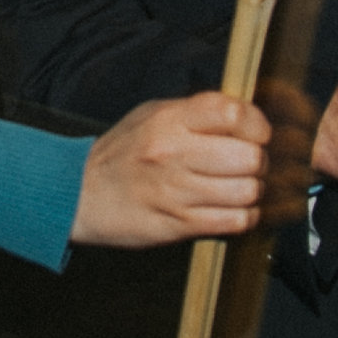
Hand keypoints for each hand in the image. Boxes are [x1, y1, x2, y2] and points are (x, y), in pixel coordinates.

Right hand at [72, 91, 271, 247]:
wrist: (79, 194)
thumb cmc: (121, 154)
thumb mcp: (151, 116)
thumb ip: (195, 113)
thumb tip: (244, 116)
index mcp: (169, 120)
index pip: (233, 113)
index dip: (256, 125)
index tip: (256, 134)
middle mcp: (174, 153)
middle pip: (249, 157)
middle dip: (258, 162)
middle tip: (248, 165)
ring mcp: (177, 191)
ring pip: (247, 192)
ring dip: (252, 192)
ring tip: (240, 188)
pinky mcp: (178, 224)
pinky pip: (234, 221)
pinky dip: (244, 216)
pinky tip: (233, 209)